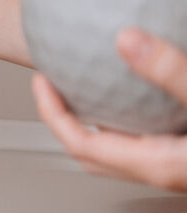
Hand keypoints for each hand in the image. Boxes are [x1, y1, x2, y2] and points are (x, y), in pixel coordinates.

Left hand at [33, 28, 186, 190]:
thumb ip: (170, 72)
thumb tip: (127, 41)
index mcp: (156, 164)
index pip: (79, 143)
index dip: (52, 112)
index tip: (40, 82)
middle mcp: (161, 171)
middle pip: (89, 151)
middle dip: (62, 117)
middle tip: (51, 86)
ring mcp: (173, 167)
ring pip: (115, 149)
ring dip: (92, 120)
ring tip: (82, 88)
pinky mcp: (185, 156)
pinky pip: (141, 140)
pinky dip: (122, 119)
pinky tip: (133, 95)